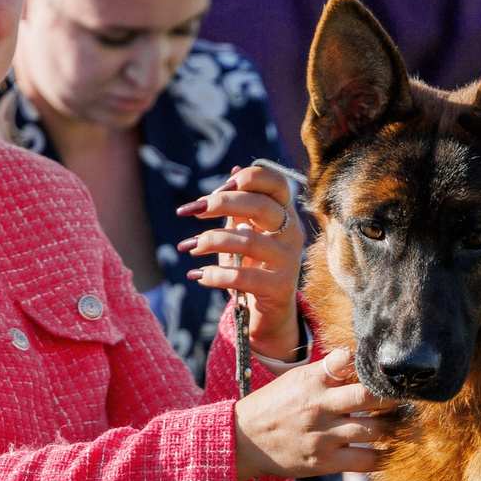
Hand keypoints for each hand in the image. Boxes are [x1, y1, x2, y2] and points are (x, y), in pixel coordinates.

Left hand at [178, 163, 304, 362]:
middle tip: (192, 210)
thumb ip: (240, 204)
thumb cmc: (253, 265)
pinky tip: (197, 275)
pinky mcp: (280, 287)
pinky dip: (215, 274)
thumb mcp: (246, 232)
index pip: (276, 182)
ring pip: (248, 241)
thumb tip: (235, 168)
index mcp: (284, 213)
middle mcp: (291, 233)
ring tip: (188, 247)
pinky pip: (243, 276)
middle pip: (261, 206)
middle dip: (222, 204)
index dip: (247, 179)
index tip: (214, 191)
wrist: (269, 312)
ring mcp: (288, 260)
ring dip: (211, 241)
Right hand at [232, 347, 399, 480]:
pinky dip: (385, 456)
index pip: (349, 360)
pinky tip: (394, 450)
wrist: (243, 441)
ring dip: (395, 425)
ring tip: (404, 422)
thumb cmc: (275, 405)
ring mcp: (322, 436)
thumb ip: (330, 371)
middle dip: (394, 396)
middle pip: (369, 396)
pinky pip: (366, 461)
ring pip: (375, 430)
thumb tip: (364, 360)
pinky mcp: (324, 463)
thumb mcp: (297, 379)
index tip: (391, 370)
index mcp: (311, 380)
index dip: (372, 364)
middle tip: (407, 397)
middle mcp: (319, 406)